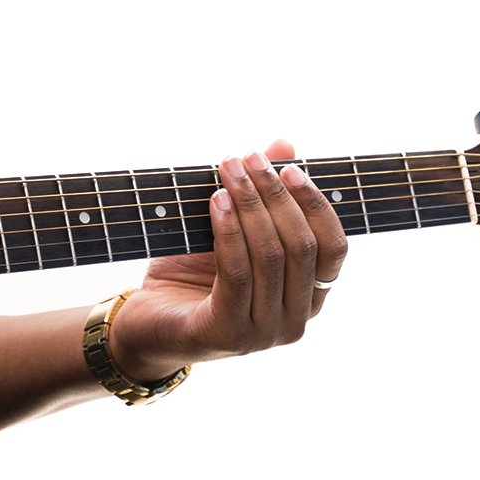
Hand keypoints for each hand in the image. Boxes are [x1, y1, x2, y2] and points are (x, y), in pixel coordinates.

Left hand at [105, 144, 348, 379]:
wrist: (146, 326)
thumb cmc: (192, 277)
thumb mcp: (233, 230)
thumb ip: (264, 195)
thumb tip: (284, 145)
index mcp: (307, 299)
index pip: (334, 248)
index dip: (315, 204)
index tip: (289, 166)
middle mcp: (294, 322)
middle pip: (302, 247)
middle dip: (277, 195)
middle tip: (249, 159)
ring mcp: (263, 334)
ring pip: (270, 256)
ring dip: (250, 204)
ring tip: (229, 170)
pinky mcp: (228, 334)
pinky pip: (237, 273)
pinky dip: (229, 231)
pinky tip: (217, 201)